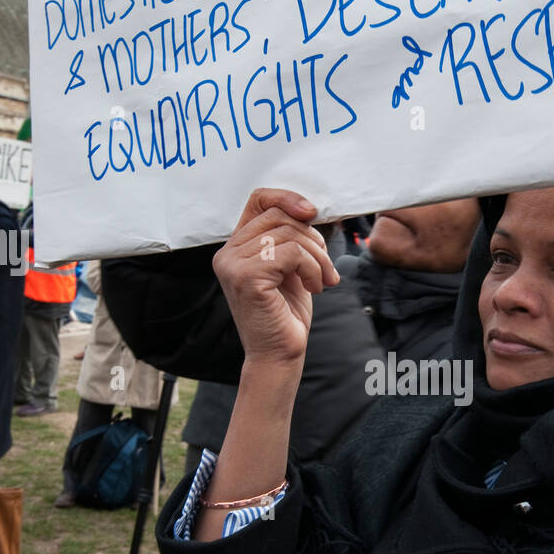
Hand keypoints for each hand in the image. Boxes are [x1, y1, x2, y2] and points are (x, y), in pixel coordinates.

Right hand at [213, 189, 339, 368]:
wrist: (279, 355)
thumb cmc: (286, 314)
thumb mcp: (291, 267)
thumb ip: (291, 238)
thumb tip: (308, 208)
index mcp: (236, 247)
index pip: (258, 200)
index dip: (287, 198)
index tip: (312, 213)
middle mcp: (227, 253)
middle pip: (279, 216)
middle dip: (312, 237)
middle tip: (326, 266)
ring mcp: (233, 264)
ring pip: (289, 234)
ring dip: (317, 257)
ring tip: (323, 280)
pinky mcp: (246, 277)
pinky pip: (292, 253)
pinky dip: (312, 268)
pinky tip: (315, 287)